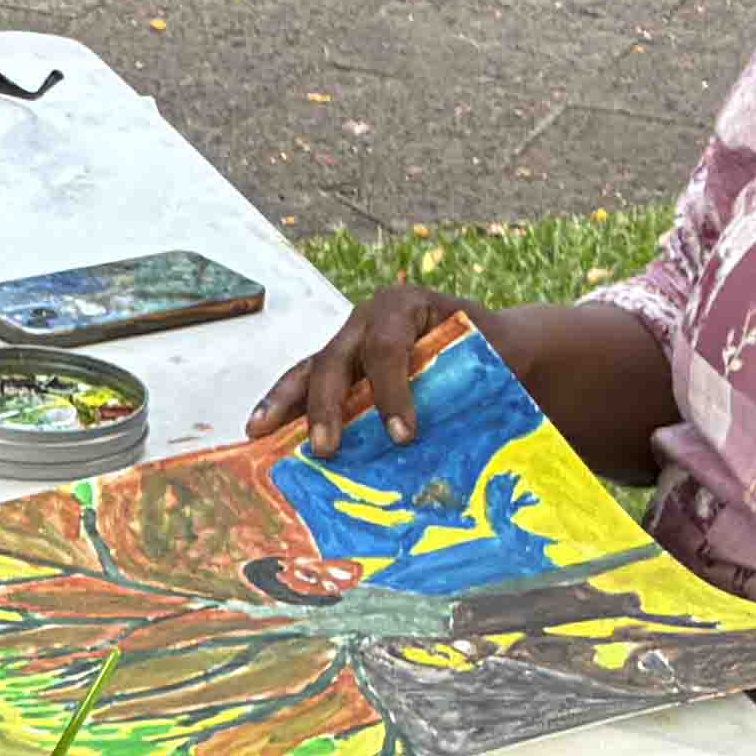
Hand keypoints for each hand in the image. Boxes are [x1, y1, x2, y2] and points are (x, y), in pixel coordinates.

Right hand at [246, 282, 480, 456]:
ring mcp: (348, 342)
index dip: (391, 392)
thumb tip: (458, 439)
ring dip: (285, 402)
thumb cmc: (495, 351)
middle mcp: (367, 319)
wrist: (495, 342)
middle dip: (328, 406)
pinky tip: (260, 428)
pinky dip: (284, 406)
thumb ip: (473, 383)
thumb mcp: (494, 355)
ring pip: (311, 369)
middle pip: (337, 360)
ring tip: (260, 430)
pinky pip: (306, 384)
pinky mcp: (340, 367)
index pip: (388, 348)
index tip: (403, 436)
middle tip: (327, 449)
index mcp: (405, 306)